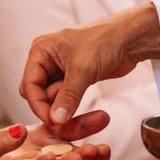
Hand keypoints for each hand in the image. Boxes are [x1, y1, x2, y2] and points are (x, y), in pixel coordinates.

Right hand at [20, 3, 159, 125]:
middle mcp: (45, 59)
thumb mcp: (83, 70)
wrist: (130, 39)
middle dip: (48, 106)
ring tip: (75, 109)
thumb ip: (68, 96)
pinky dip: (69, 105)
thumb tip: (56, 120)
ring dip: (60, 106)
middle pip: (35, 92)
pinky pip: (62, 98)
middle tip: (64, 116)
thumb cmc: (105, 42)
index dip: (38, 104)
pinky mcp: (71, 78)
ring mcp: (58, 69)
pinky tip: (78, 108)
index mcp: (41, 50)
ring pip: (49, 97)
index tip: (51, 120)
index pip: (29, 84)